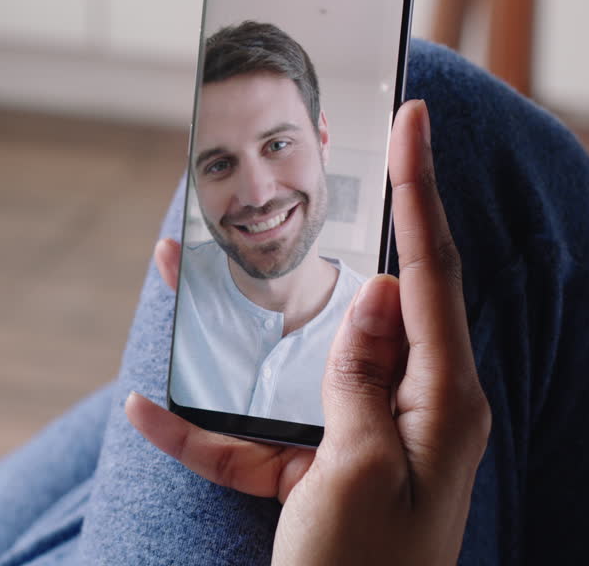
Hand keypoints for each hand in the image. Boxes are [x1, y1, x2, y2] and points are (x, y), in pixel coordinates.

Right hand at [128, 100, 490, 564]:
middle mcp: (403, 411)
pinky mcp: (307, 475)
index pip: (430, 272)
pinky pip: (250, 436)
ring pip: (286, 363)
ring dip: (230, 330)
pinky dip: (201, 426)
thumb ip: (360, 378)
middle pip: (351, 306)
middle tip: (286, 177)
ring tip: (183, 270)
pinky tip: (148, 407)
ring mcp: (351, 441)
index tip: (414, 114)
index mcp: (440, 401)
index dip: (421, 188)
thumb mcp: (362, 470)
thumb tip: (371, 295)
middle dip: (309, 247)